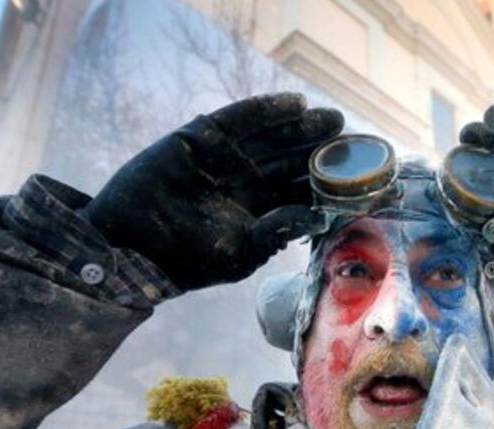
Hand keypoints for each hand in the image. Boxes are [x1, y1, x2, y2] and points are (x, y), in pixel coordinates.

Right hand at [84, 93, 343, 289]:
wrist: (132, 245)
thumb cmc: (188, 259)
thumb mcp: (241, 251)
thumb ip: (277, 231)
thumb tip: (318, 216)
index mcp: (260, 213)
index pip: (301, 192)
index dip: (329, 183)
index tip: (361, 176)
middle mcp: (247, 183)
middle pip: (292, 160)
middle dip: (320, 150)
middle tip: (352, 140)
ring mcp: (225, 159)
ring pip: (271, 137)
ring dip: (301, 127)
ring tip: (330, 121)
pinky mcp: (201, 139)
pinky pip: (238, 120)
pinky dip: (265, 110)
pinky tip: (294, 105)